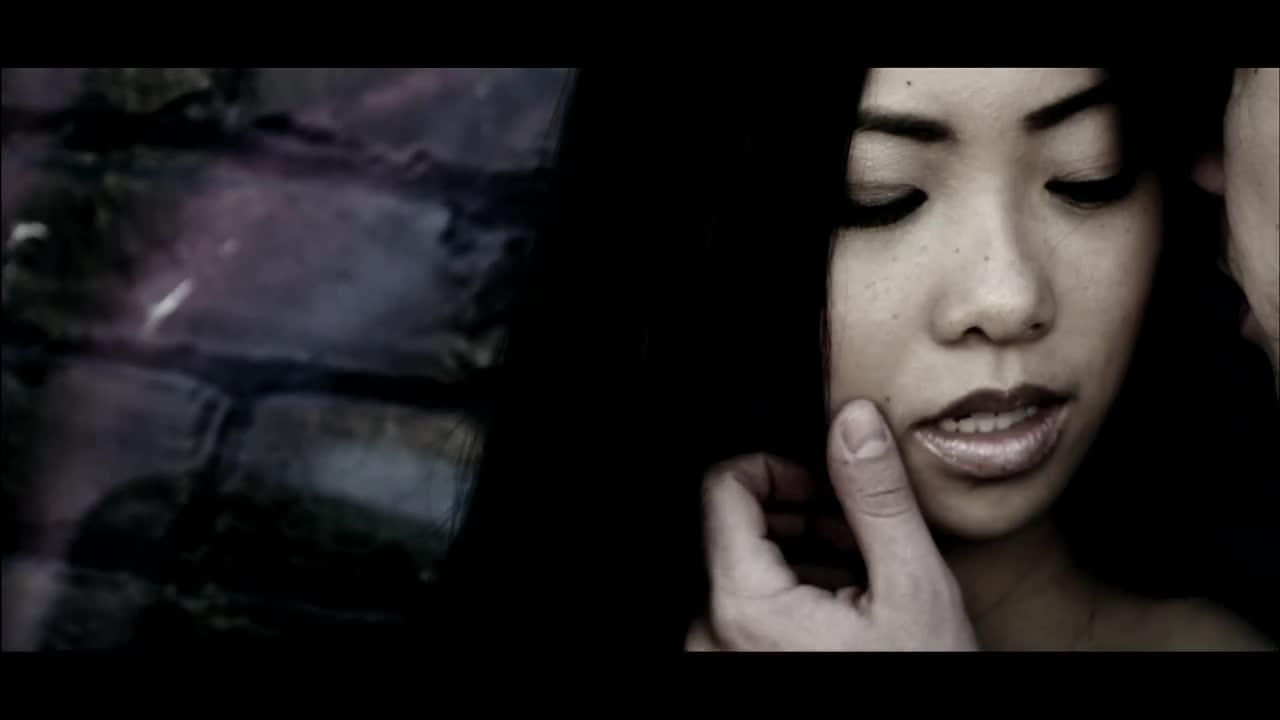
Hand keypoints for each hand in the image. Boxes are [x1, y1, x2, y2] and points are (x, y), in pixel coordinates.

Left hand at [687, 399, 977, 650]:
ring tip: (860, 587)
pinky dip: (788, 603)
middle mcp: (709, 637)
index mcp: (742, 606)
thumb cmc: (921, 685)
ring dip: (800, 562)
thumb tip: (853, 421)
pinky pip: (742, 618)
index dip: (778, 471)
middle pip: (733, 532)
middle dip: (801, 522)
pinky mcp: (729, 674)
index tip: (825, 491)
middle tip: (860, 544)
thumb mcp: (912, 587)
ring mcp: (716, 661)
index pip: (722, 488)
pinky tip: (842, 622)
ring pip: (742, 574)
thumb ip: (875, 497)